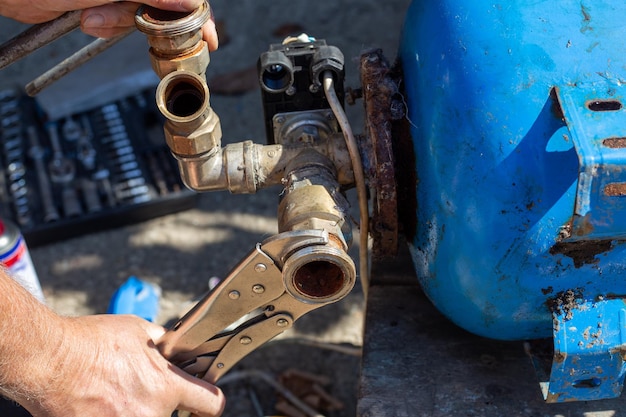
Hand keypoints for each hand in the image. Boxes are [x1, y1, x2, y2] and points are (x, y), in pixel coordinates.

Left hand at [0, 0, 218, 50]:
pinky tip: (87, 19)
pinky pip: (119, 22)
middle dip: (148, 21)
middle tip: (132, 26)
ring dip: (118, 24)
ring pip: (140, 15)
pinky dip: (106, 27)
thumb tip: (189, 1)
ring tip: (90, 18)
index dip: (197, 11)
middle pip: (163, 3)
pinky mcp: (101, 1)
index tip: (207, 34)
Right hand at [24, 314, 224, 416]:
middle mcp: (151, 413)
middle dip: (158, 403)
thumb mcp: (137, 330)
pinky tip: (99, 402)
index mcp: (166, 385)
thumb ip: (162, 344)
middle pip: (171, 415)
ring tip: (112, 393)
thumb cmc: (89, 342)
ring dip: (133, 409)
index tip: (203, 402)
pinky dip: (111, 414)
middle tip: (136, 388)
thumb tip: (174, 347)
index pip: (212, 404)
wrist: (48, 360)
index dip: (210, 403)